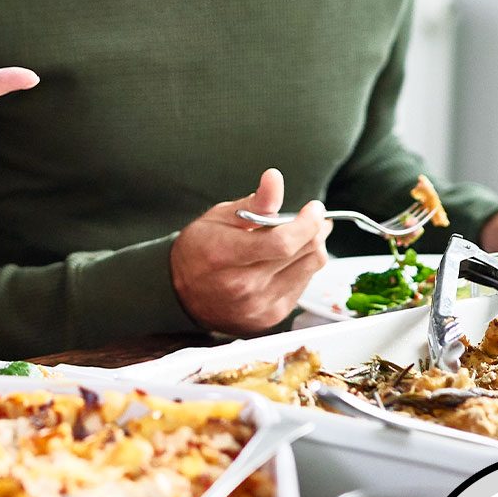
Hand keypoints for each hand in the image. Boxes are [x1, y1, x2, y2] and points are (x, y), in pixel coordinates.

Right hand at [168, 169, 329, 333]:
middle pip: (301, 255)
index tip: (314, 209)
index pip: (282, 243)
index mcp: (225, 255)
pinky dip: (303, 268)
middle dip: (315, 230)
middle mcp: (243, 285)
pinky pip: (303, 287)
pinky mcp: (269, 317)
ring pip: (309, 270)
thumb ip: (254, 202)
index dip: (307, 223)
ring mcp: (258, 306)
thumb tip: (274, 178)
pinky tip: (291, 259)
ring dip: (314, 248)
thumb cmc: (199, 250)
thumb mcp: (219, 217)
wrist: (182, 293)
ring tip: (305, 235)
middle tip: (313, 218)